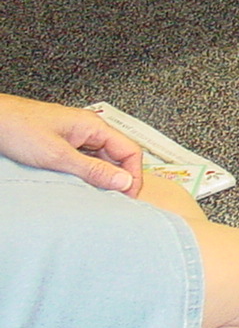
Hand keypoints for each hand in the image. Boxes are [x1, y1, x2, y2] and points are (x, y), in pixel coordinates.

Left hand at [0, 95, 141, 196]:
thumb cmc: (17, 128)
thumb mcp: (58, 156)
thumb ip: (93, 169)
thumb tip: (123, 182)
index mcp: (94, 126)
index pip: (129, 151)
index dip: (133, 175)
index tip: (127, 197)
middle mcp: (87, 129)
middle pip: (116, 156)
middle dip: (117, 178)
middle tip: (111, 201)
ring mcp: (73, 136)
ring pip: (98, 159)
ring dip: (98, 177)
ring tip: (93, 195)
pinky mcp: (59, 143)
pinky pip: (81, 160)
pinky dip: (83, 174)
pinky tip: (76, 185)